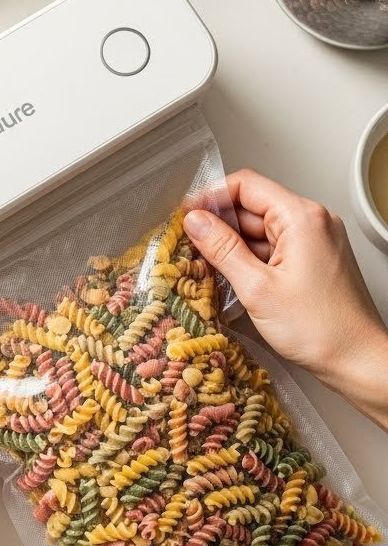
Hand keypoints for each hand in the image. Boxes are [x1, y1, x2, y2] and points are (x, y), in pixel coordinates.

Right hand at [183, 170, 387, 430]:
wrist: (357, 360)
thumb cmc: (322, 330)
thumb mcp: (257, 288)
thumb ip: (222, 249)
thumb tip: (196, 222)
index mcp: (302, 218)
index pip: (246, 185)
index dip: (211, 197)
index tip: (188, 216)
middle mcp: (313, 222)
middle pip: (253, 206)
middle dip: (220, 225)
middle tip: (192, 247)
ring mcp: (316, 241)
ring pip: (262, 229)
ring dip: (234, 245)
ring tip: (210, 268)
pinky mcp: (315, 260)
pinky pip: (275, 247)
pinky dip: (253, 259)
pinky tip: (235, 279)